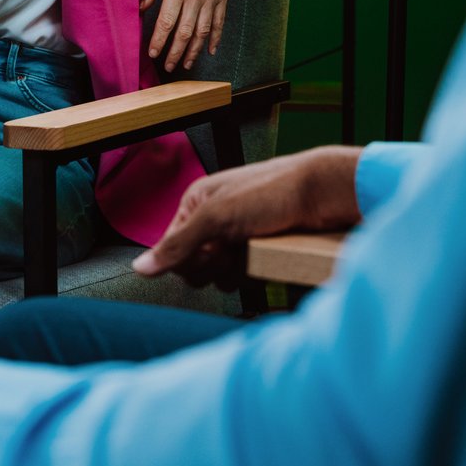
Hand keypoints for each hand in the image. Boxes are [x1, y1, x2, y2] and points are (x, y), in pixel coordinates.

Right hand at [132, 145, 363, 287]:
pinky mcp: (258, 249)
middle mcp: (214, 218)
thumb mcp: (219, 217)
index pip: (170, 247)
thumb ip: (178, 244)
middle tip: (230, 251)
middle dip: (209, 266)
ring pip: (216, 275)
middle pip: (192, 265)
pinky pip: (241, 275)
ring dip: (230, 273)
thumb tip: (141, 267)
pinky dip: (248, 274)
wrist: (325, 193)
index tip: (208, 252)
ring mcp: (236, 235)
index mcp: (197, 202)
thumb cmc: (275, 190)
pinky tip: (261, 260)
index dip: (185, 258)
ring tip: (249, 254)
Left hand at [142, 0, 239, 72]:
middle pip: (185, 32)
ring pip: (203, 32)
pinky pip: (219, 23)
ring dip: (194, 51)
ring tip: (185, 64)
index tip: (153, 54)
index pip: (166, 22)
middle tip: (168, 66)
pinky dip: (215, 39)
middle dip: (175, 52)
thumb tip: (139, 8)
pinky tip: (209, 51)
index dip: (159, 40)